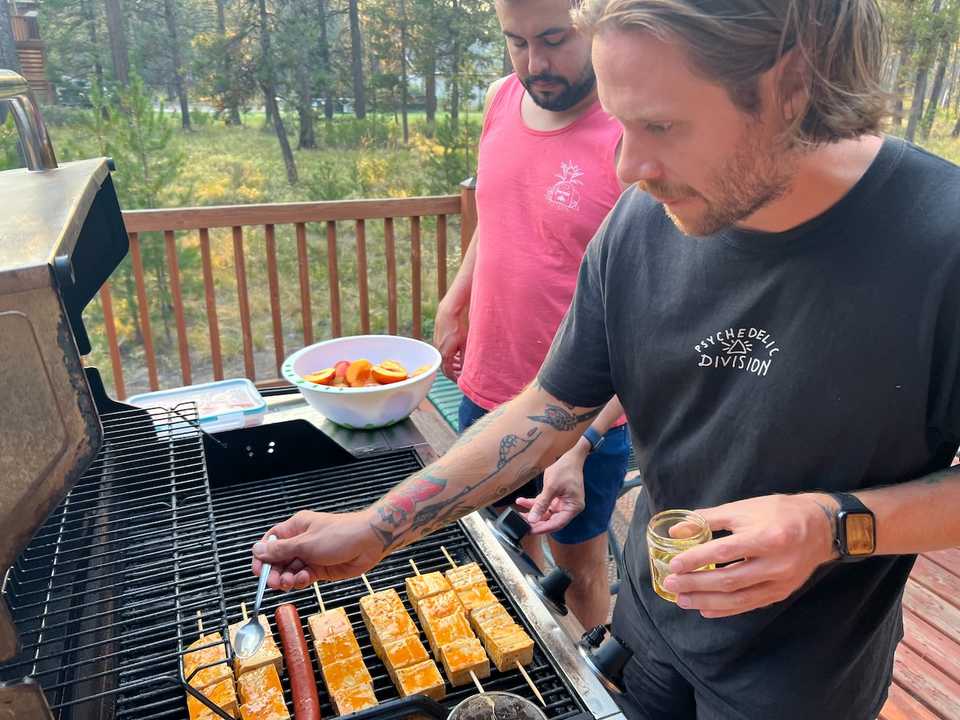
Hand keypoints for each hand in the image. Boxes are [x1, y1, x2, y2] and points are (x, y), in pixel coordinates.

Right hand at [251, 509, 383, 590]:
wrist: (369, 541)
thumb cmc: (341, 534)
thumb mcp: (306, 543)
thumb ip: (281, 550)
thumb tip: (257, 549)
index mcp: (296, 527)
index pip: (271, 542)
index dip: (262, 557)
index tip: (259, 572)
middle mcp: (302, 541)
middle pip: (278, 559)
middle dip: (274, 572)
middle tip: (275, 583)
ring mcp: (311, 555)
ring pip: (290, 571)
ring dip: (287, 578)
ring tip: (291, 581)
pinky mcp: (321, 568)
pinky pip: (303, 577)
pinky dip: (300, 581)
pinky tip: (304, 579)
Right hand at [433, 297, 467, 380]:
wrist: (448, 311)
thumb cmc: (458, 326)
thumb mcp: (465, 344)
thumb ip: (466, 359)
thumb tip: (468, 371)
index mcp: (445, 355)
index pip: (448, 373)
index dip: (455, 379)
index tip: (461, 381)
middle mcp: (439, 351)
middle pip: (446, 367)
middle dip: (455, 371)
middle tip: (463, 374)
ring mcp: (437, 344)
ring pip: (445, 358)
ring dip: (453, 363)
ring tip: (462, 363)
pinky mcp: (438, 338)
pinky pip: (444, 351)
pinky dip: (451, 355)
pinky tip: (458, 352)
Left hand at [515, 440, 589, 533]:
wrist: (570, 457)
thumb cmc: (566, 470)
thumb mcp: (551, 487)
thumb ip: (541, 504)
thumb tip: (533, 519)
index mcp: (572, 508)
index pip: (557, 524)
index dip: (543, 528)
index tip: (530, 531)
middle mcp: (569, 508)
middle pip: (550, 520)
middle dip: (535, 521)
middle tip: (522, 524)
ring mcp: (562, 503)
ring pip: (545, 513)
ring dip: (532, 512)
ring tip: (519, 514)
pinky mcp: (556, 498)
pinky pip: (543, 503)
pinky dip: (533, 503)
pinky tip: (521, 501)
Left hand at [662, 493, 837, 617]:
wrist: (821, 528)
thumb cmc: (778, 513)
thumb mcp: (743, 508)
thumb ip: (708, 520)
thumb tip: (676, 531)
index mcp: (766, 537)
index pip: (723, 552)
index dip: (696, 560)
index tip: (674, 564)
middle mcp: (775, 563)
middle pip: (729, 580)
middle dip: (696, 584)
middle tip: (672, 584)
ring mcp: (780, 582)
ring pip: (738, 598)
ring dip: (706, 601)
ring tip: (683, 600)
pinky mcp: (781, 593)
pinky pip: (749, 605)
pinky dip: (726, 610)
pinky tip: (705, 610)